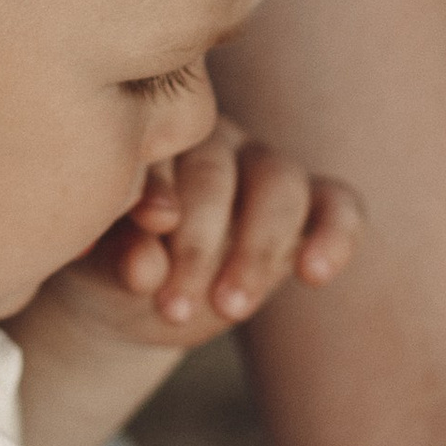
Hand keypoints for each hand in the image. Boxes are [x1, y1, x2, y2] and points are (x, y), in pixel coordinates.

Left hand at [55, 116, 362, 356]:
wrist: (145, 296)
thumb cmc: (117, 265)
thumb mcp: (106, 266)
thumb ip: (121, 257)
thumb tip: (144, 266)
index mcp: (155, 137)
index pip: (160, 154)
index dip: (157, 200)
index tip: (142, 259)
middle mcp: (213, 141)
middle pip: (218, 173)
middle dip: (198, 246)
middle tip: (174, 306)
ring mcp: (266, 167)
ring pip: (280, 184)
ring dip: (257, 251)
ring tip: (228, 309)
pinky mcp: (312, 204)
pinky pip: (339, 205)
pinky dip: (335, 234)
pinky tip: (315, 273)